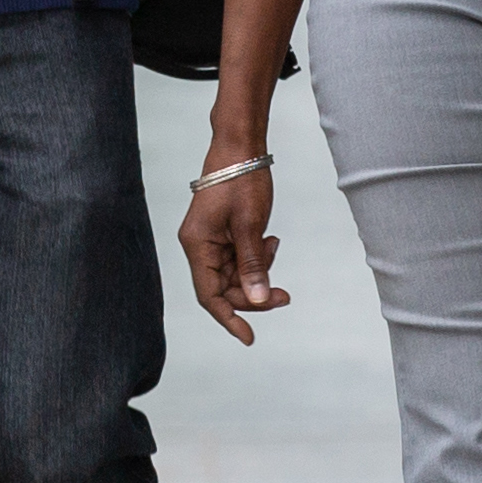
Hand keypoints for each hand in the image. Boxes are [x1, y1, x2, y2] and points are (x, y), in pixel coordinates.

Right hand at [172, 143, 290, 344]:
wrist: (240, 144)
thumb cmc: (241, 179)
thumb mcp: (251, 225)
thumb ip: (252, 265)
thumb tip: (257, 299)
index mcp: (197, 245)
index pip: (209, 295)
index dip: (229, 318)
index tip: (249, 337)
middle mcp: (199, 245)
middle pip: (224, 287)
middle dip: (253, 293)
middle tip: (284, 296)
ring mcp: (210, 239)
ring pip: (234, 273)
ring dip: (258, 271)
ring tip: (274, 247)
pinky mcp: (222, 231)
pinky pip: (239, 257)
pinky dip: (257, 256)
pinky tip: (270, 240)